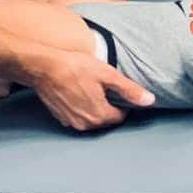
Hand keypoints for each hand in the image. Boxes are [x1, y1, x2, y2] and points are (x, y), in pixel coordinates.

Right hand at [28, 48, 153, 130]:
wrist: (42, 67)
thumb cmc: (74, 67)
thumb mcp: (107, 74)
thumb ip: (129, 90)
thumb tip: (149, 100)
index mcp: (100, 115)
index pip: (121, 116)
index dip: (123, 103)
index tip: (119, 90)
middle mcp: (85, 124)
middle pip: (106, 118)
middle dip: (108, 105)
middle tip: (104, 86)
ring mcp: (71, 122)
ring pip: (91, 118)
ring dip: (94, 106)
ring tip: (89, 87)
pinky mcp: (60, 117)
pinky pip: (77, 115)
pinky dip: (80, 106)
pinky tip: (77, 91)